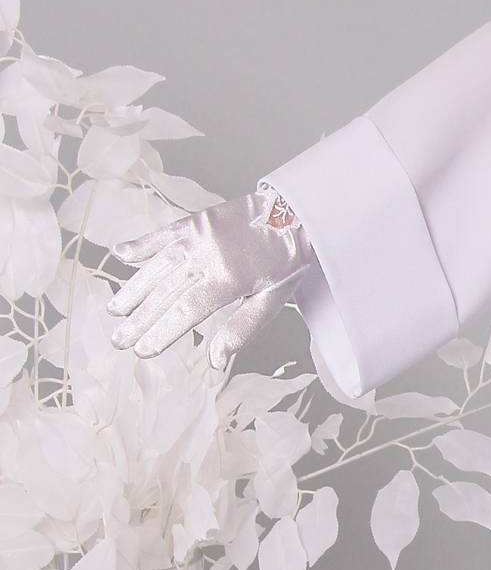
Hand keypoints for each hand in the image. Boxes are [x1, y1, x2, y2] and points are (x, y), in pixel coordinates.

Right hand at [108, 186, 314, 368]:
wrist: (296, 210)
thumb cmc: (287, 258)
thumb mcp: (274, 299)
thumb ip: (242, 328)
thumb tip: (215, 360)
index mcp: (229, 278)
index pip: (186, 311)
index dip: (161, 332)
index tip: (142, 350)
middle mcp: (208, 255)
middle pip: (166, 292)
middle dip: (140, 319)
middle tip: (118, 339)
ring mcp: (199, 235)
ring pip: (158, 266)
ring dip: (134, 288)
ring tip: (115, 308)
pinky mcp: (196, 220)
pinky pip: (164, 234)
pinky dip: (141, 244)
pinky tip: (121, 254)